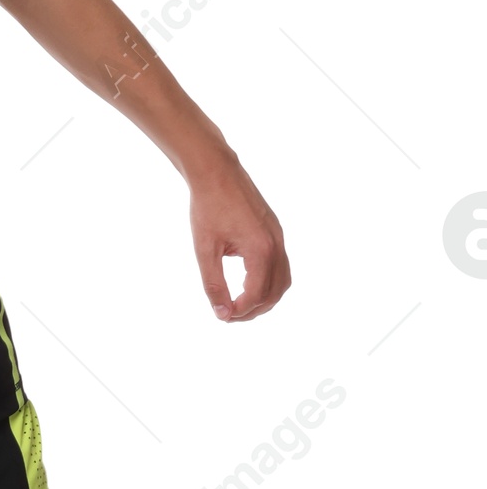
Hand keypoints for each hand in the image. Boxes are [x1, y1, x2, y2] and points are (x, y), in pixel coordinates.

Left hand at [189, 157, 289, 321]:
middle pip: (275, 292)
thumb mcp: (205, 250)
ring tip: (240, 304)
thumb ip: (213, 284)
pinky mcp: (275, 232)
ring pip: (283, 281)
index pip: (256, 294)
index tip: (221, 315)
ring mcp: (279, 237)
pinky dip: (268, 282)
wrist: (217, 172)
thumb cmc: (208, 208)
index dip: (240, 311)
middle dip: (254, 309)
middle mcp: (276, 244)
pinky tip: (247, 284)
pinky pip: (281, 265)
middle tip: (229, 315)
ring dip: (264, 298)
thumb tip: (221, 313)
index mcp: (260, 249)